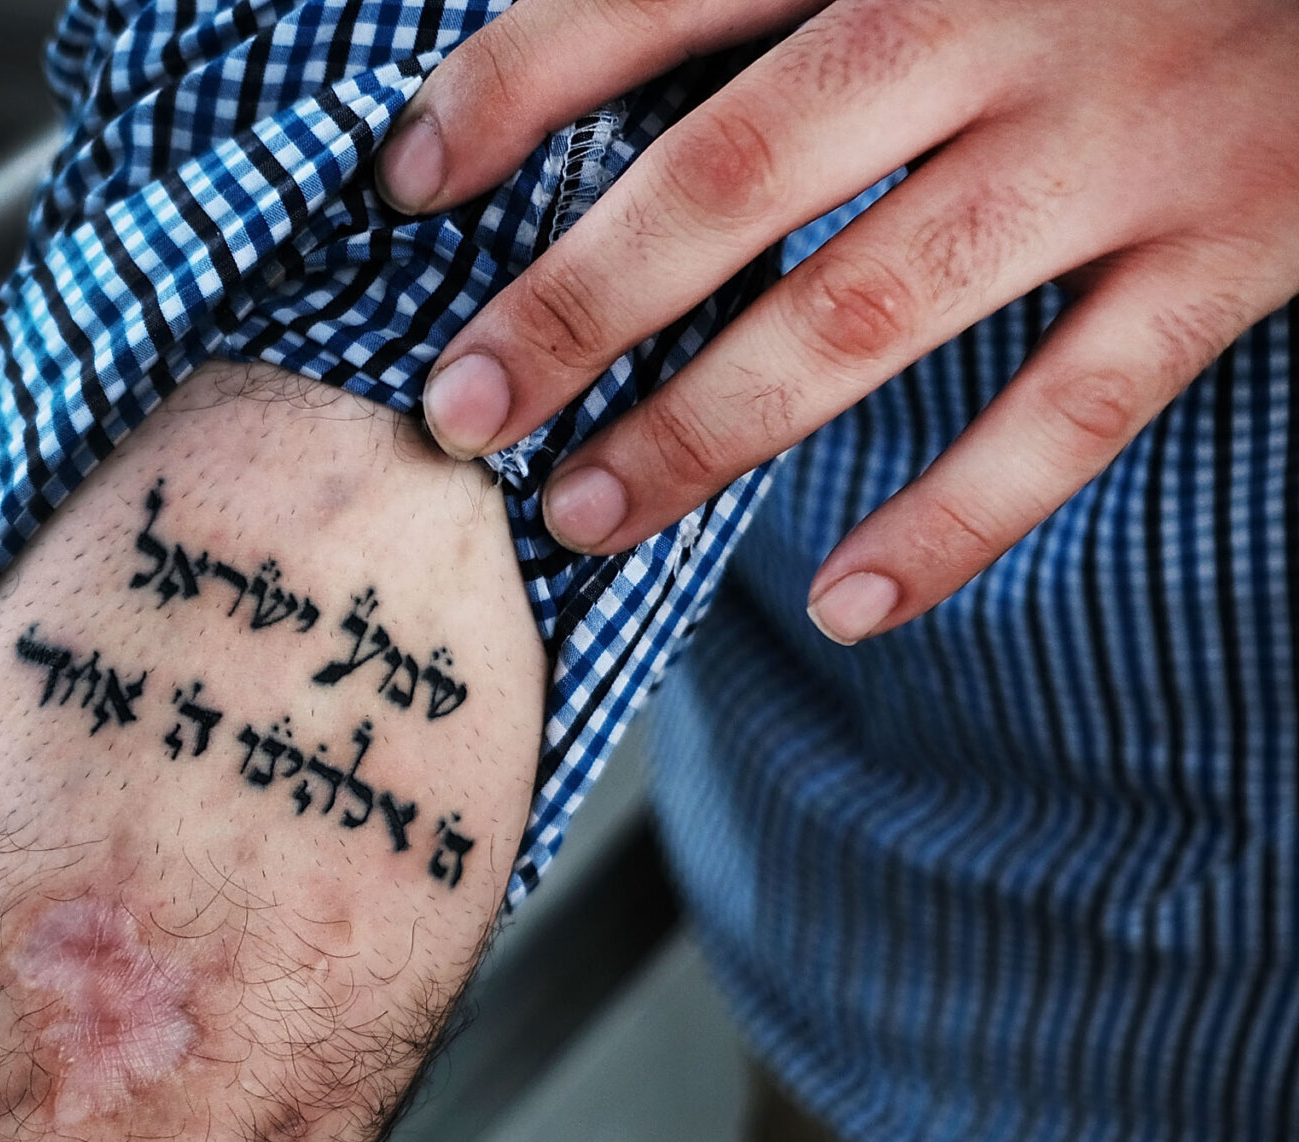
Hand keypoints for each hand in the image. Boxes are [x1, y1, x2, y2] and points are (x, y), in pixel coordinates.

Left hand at [378, 0, 1298, 642]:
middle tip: (460, 414)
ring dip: (709, 428)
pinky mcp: (1243, 242)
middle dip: (577, 304)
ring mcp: (1124, 138)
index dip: (514, 84)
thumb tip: (567, 68)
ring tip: (586, 514)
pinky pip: (1079, 409)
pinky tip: (848, 605)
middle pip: (734, 171)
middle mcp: (1007, 11)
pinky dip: (958, 518)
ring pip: (869, 307)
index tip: (403, 183)